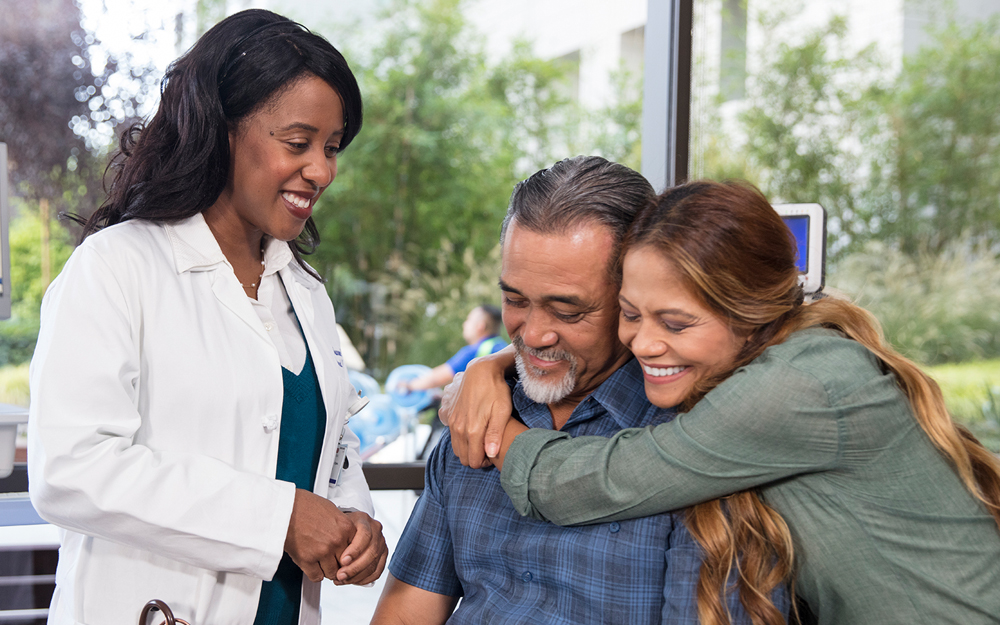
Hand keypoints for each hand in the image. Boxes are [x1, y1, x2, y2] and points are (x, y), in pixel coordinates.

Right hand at [284, 489, 356, 582]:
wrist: (285, 507)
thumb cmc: (305, 506)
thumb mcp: (332, 510)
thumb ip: (342, 526)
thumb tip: (347, 537)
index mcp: (346, 528)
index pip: (356, 552)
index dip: (349, 556)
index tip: (344, 557)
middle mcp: (336, 540)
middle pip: (345, 564)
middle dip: (339, 565)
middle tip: (332, 562)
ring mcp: (322, 551)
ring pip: (332, 573)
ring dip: (327, 570)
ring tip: (321, 564)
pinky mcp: (307, 559)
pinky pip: (316, 576)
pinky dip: (314, 574)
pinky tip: (312, 566)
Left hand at [334, 511, 387, 585]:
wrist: (346, 527)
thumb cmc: (338, 527)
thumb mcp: (335, 528)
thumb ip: (337, 540)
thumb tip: (336, 563)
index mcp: (364, 520)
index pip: (365, 535)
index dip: (355, 550)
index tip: (342, 561)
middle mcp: (376, 530)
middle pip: (371, 552)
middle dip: (355, 567)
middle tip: (340, 575)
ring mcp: (381, 542)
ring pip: (374, 564)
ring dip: (357, 576)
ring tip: (342, 580)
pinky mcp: (383, 555)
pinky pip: (377, 572)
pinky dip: (364, 579)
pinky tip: (351, 581)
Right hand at [442, 350, 515, 468]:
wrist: (480, 371)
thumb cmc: (496, 390)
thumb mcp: (501, 411)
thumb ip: (495, 434)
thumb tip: (490, 454)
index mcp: (472, 430)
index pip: (474, 461)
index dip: (485, 462)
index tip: (494, 453)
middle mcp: (459, 428)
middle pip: (464, 458)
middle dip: (476, 457)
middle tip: (489, 447)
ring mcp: (452, 422)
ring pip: (457, 449)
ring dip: (468, 449)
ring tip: (483, 439)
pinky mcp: (449, 415)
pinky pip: (452, 437)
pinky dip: (461, 439)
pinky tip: (473, 430)